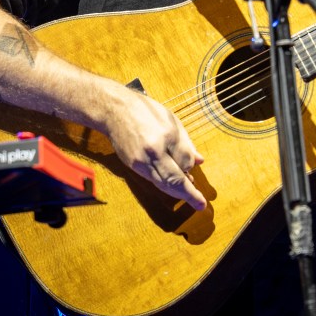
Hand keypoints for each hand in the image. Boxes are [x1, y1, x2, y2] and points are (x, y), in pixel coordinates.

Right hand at [103, 86, 206, 209]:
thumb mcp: (172, 121)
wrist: (115, 110)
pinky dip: (164, 184)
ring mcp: (141, 161)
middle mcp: (153, 152)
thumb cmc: (146, 111)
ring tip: (190, 195)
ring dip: (176, 192)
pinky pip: (152, 179)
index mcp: (166, 137)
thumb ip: (186, 143)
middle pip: (174, 180)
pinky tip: (172, 184)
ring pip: (162, 183)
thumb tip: (199, 161)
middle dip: (189, 194)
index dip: (192, 168)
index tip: (196, 171)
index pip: (186, 162)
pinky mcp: (132, 165)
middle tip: (200, 205)